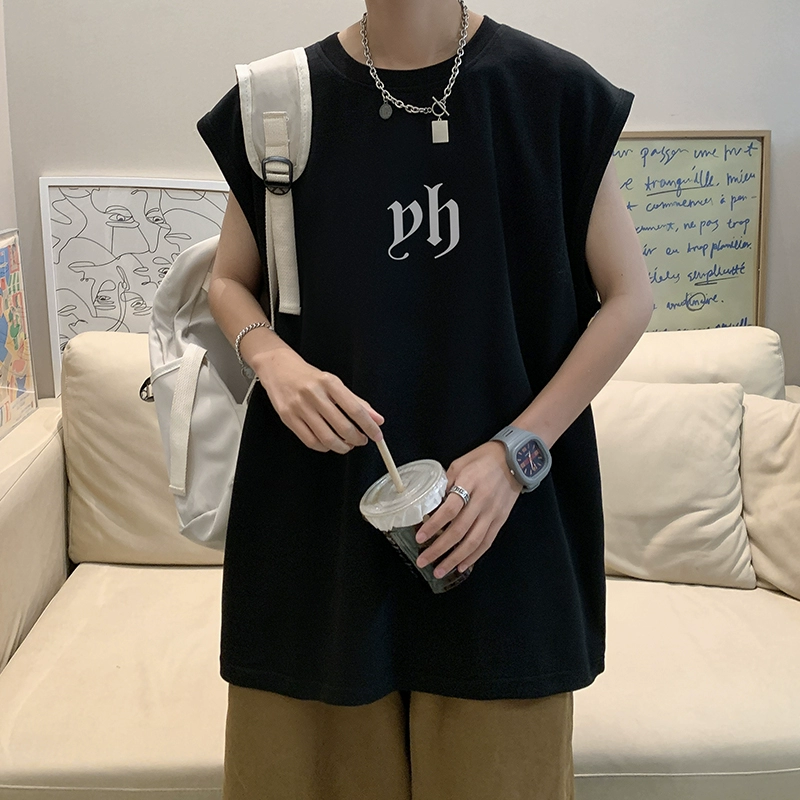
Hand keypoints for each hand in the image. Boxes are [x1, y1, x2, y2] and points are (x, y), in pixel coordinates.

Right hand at [256, 348, 383, 452]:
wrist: (277, 368)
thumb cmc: (308, 377)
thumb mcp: (334, 383)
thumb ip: (356, 402)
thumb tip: (377, 419)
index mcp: (329, 383)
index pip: (355, 409)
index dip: (369, 426)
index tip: (377, 435)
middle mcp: (314, 394)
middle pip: (342, 426)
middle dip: (357, 439)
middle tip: (362, 440)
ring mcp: (299, 407)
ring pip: (326, 438)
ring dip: (342, 446)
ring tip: (347, 444)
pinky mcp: (288, 418)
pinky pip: (310, 441)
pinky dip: (324, 447)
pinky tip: (329, 444)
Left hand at [415, 440, 522, 577]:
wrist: (515, 460)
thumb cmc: (483, 459)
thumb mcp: (459, 464)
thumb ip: (446, 484)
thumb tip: (431, 505)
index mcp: (469, 483)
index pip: (449, 509)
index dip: (434, 525)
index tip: (420, 537)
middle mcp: (482, 501)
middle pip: (459, 530)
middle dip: (439, 548)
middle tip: (424, 560)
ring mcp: (493, 513)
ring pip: (473, 542)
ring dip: (454, 558)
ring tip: (440, 570)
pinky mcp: (501, 520)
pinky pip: (486, 542)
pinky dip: (473, 556)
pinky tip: (461, 565)